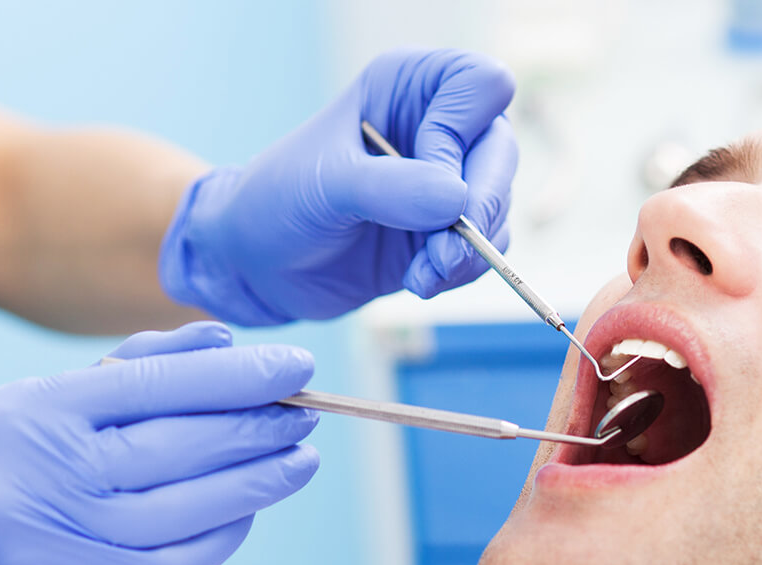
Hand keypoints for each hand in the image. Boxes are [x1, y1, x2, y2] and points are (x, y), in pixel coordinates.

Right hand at [0, 322, 319, 564]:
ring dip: (260, 480)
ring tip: (301, 457)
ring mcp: (68, 537)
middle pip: (180, 443)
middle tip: (308, 410)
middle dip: (258, 425)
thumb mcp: (53, 403)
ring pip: (192, 504)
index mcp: (34, 411)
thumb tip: (222, 336)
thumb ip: (137, 365)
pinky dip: (228, 529)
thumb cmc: (19, 470)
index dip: (236, 375)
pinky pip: (185, 557)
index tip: (297, 363)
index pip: (155, 383)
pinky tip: (254, 506)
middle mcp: (46, 473)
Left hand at [161, 47, 518, 324]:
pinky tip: (420, 281)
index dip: (460, 135)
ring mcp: (449, 179)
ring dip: (469, 250)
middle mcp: (439, 125)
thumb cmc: (278, 201)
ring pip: (500, 205)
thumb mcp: (325, 185)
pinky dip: (463, 270)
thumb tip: (457, 202)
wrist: (259, 264)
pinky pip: (489, 246)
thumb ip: (390, 188)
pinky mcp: (450, 230)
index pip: (481, 86)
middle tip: (443, 253)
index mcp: (410, 86)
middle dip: (479, 207)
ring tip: (422, 274)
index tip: (425, 179)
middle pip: (502, 151)